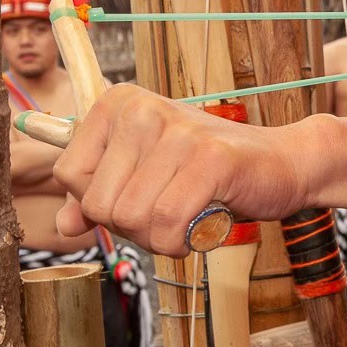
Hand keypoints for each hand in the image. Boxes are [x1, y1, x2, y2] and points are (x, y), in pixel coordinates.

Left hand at [52, 84, 310, 255]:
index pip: (69, 174)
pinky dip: (179, 243)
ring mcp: (177, 132)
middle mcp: (142, 109)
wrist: (283, 163)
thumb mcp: (147, 174)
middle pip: (99, 203)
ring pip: (130, 218)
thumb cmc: (211, 171)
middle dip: (131, 227)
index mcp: (119, 104)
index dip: (99, 204)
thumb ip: (101, 194)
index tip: (138, 197)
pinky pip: (166, 224)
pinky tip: (199, 229)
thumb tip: (64, 225)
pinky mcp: (210, 159)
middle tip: (167, 214)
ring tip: (185, 218)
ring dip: (158, 238)